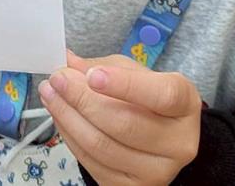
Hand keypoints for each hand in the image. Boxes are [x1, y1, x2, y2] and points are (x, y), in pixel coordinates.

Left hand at [38, 51, 200, 185]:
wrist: (158, 136)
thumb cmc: (145, 98)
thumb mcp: (133, 72)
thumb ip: (103, 65)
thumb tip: (68, 63)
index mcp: (185, 104)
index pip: (161, 95)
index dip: (124, 85)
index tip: (91, 75)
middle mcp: (178, 142)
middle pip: (124, 123)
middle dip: (82, 98)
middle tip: (57, 79)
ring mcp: (157, 171)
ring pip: (102, 145)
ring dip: (67, 116)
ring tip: (50, 94)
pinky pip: (92, 162)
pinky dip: (69, 135)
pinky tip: (60, 116)